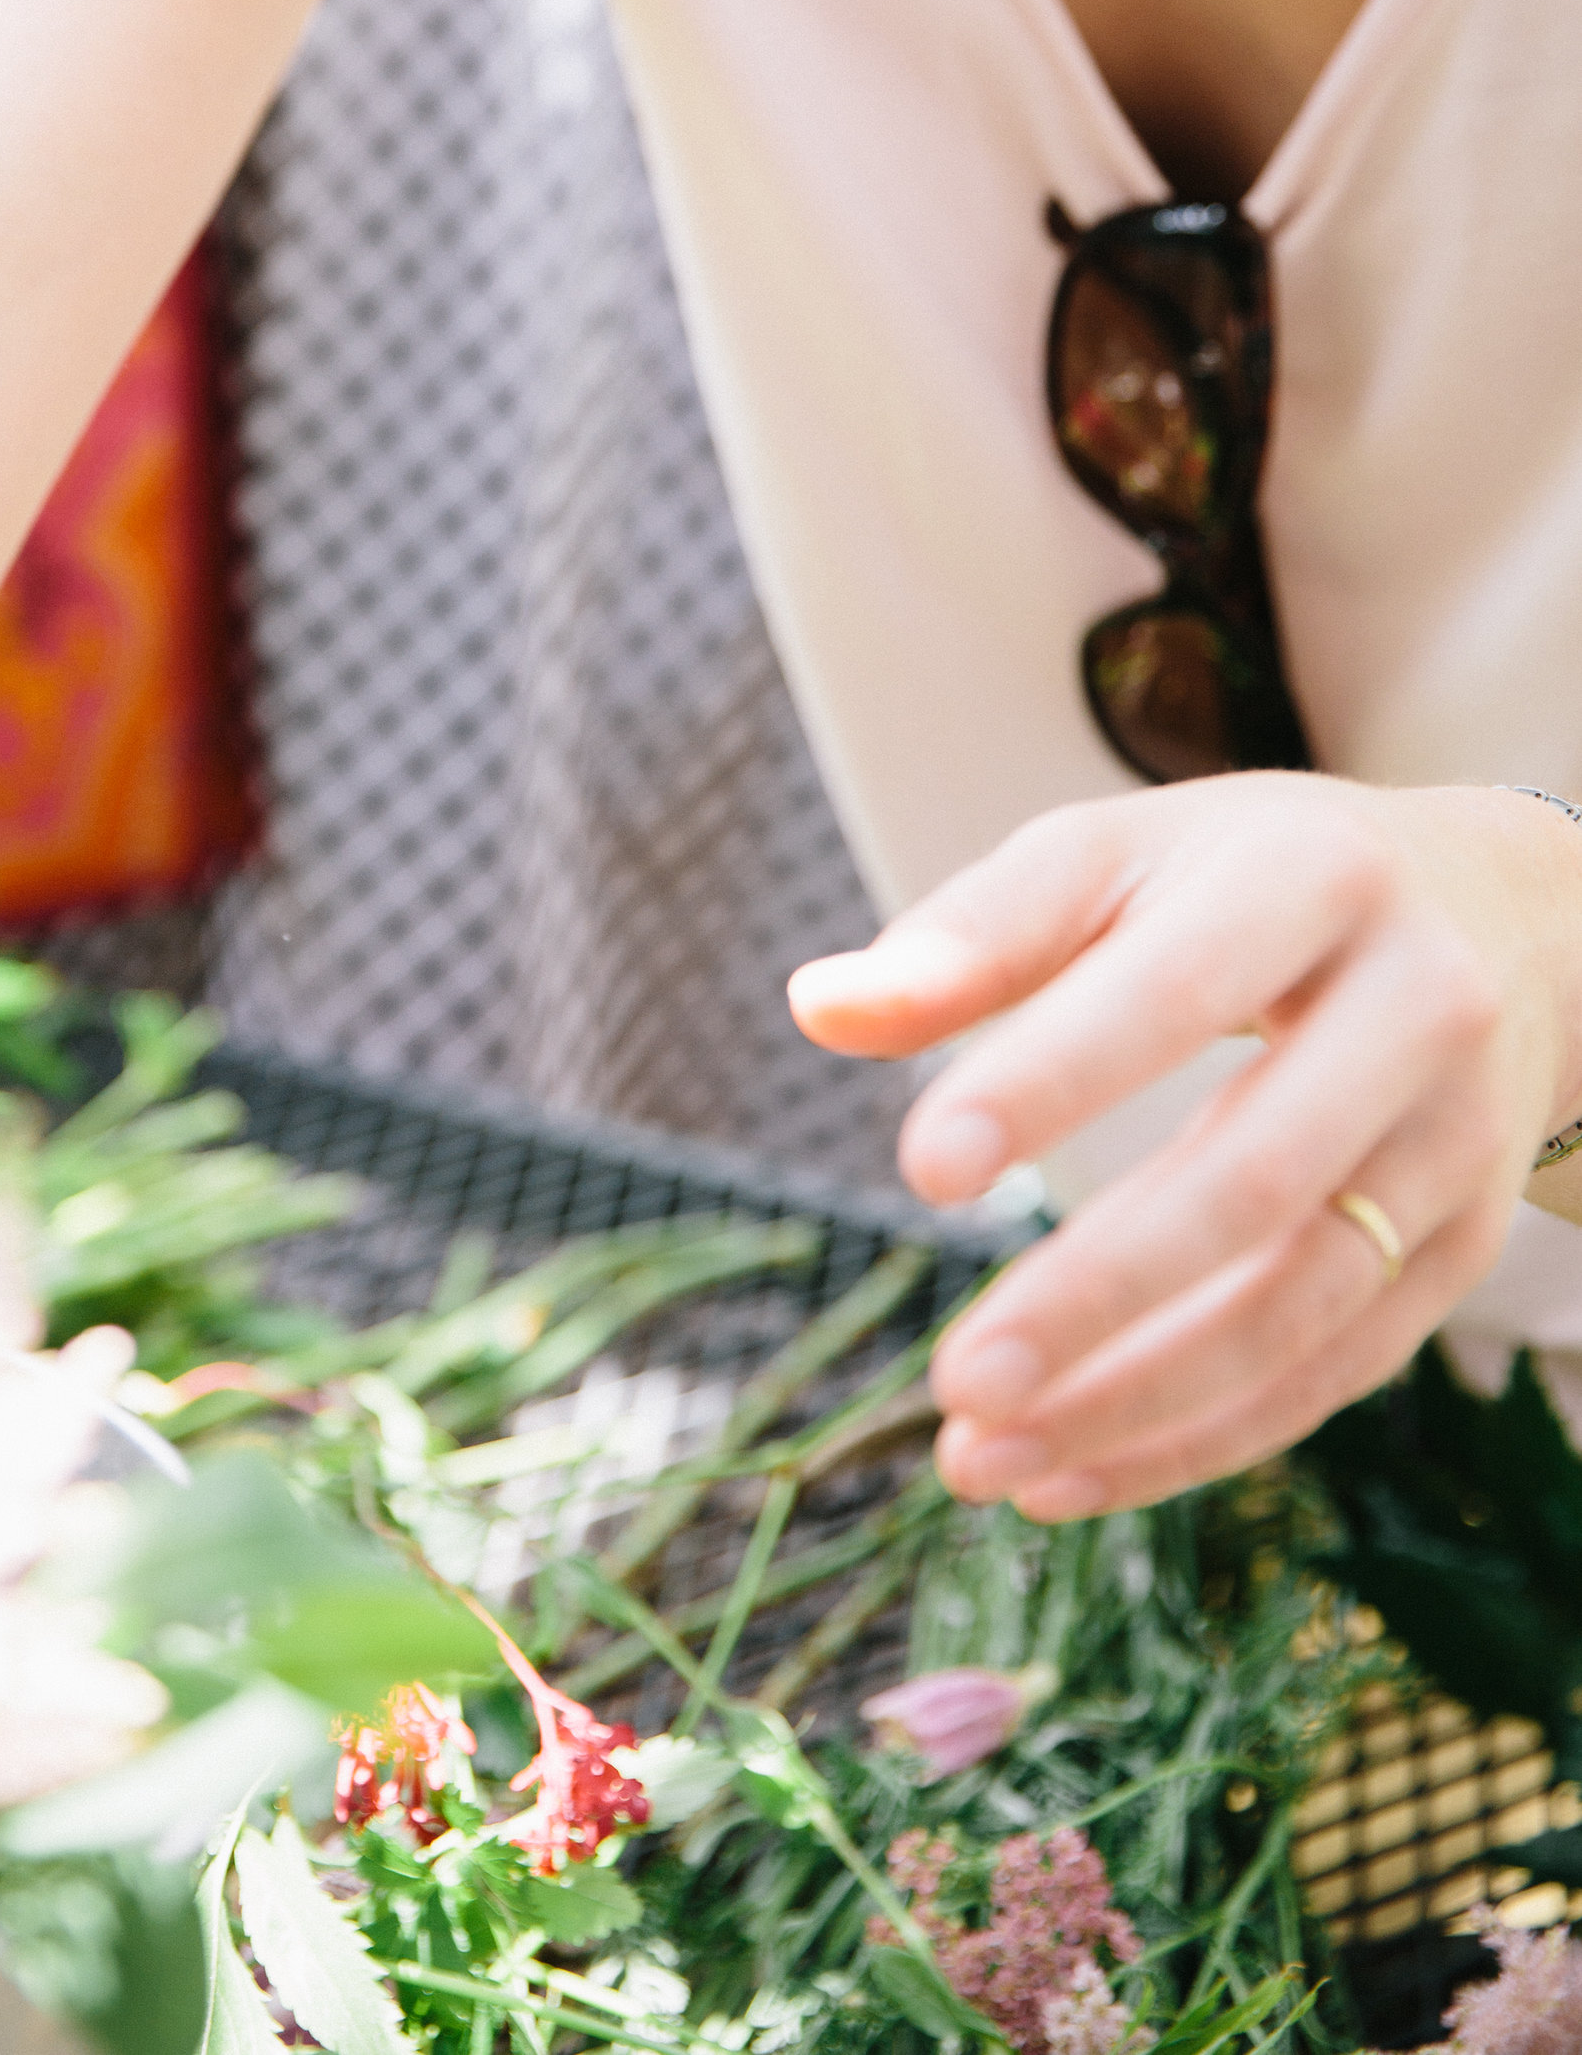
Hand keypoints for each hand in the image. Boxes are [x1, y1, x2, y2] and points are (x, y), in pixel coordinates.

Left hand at [788, 775, 1581, 1514]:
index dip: (1051, 1081)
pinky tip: (1068, 1469)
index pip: (1175, 991)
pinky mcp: (1465, 1247)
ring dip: (1137, 1402)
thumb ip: (978, 930)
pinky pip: (1332, 1370)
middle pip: (1255, 1179)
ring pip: (1302, 1307)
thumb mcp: (1126, 856)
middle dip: (1099, 1294)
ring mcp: (1457, 1144)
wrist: (1506, 917)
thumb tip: (818, 1008)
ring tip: (983, 1454)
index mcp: (1313, 879)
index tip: (922, 1171)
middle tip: (955, 1380)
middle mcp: (1419, 1011)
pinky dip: (1198, 1437)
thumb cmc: (1257, 878)